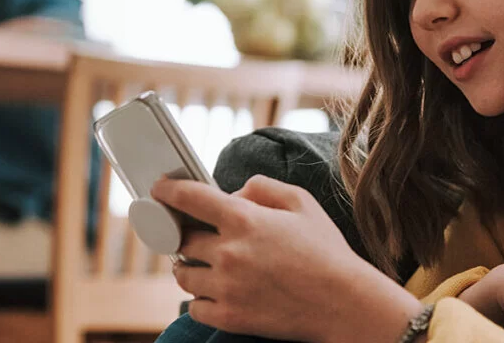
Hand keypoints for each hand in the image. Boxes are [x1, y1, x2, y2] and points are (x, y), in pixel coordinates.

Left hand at [151, 175, 423, 342]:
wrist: (344, 304)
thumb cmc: (326, 252)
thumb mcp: (302, 203)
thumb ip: (262, 187)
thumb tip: (233, 192)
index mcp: (244, 219)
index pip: (189, 198)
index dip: (168, 191)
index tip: (159, 190)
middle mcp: (229, 253)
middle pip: (181, 239)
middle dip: (185, 235)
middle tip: (197, 235)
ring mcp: (226, 288)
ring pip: (182, 273)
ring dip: (190, 266)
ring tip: (209, 265)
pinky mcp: (230, 317)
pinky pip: (195, 306)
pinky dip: (202, 298)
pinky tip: (219, 292)